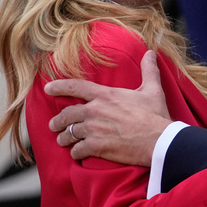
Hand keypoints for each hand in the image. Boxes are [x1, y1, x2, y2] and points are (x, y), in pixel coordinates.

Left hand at [45, 51, 169, 164]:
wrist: (159, 141)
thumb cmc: (155, 116)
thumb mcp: (152, 90)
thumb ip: (148, 70)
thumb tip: (150, 53)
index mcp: (105, 95)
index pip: (76, 87)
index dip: (59, 86)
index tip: (47, 88)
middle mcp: (95, 111)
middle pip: (67, 114)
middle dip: (58, 120)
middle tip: (54, 125)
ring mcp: (94, 130)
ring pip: (69, 134)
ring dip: (64, 138)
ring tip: (63, 141)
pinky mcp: (96, 147)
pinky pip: (78, 150)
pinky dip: (76, 152)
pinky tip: (77, 154)